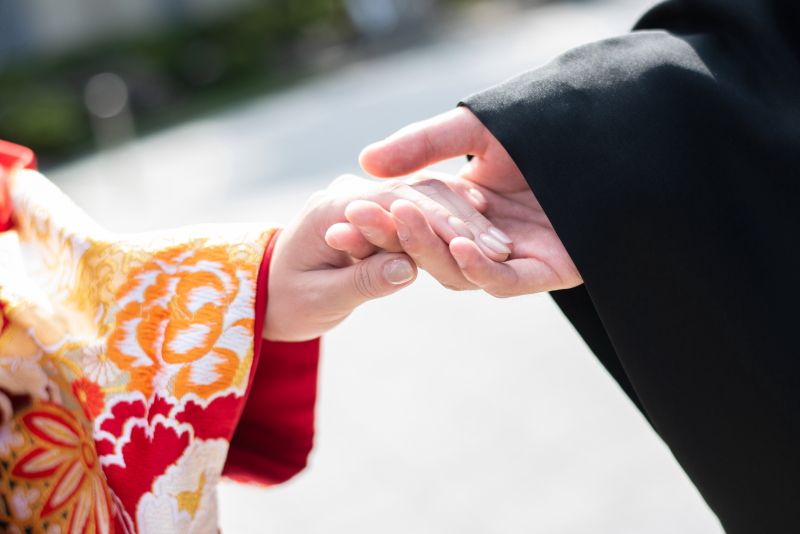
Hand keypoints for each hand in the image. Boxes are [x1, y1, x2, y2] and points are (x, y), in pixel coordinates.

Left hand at [264, 173, 502, 341]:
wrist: (266, 289)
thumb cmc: (286, 301)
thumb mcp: (319, 299)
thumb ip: (361, 281)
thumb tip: (408, 269)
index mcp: (331, 209)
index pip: (392, 205)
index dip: (437, 226)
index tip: (476, 248)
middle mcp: (349, 194)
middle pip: (414, 196)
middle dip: (459, 222)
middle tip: (501, 251)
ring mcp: (364, 198)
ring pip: (422, 197)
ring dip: (461, 220)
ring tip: (500, 247)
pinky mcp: (377, 210)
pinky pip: (418, 207)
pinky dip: (450, 217)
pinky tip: (483, 228)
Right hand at [355, 107, 581, 296]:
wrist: (608, 127)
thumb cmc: (546, 125)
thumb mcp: (474, 130)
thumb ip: (423, 145)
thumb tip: (366, 162)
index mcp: (466, 209)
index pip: (412, 226)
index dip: (377, 224)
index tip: (340, 217)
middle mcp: (486, 237)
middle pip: (430, 252)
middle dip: (395, 236)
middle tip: (359, 218)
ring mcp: (515, 258)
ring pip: (459, 272)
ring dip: (430, 249)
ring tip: (405, 220)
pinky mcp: (547, 272)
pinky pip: (502, 281)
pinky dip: (478, 267)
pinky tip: (462, 245)